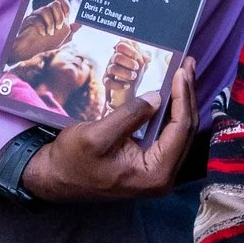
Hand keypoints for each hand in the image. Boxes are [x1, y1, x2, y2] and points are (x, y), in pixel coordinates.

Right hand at [10, 0, 74, 60]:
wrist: (30, 48)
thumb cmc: (46, 43)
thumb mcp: (62, 39)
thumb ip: (71, 31)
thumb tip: (80, 23)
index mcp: (54, 14)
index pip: (61, 0)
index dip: (66, 6)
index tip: (67, 15)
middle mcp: (46, 11)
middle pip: (55, 4)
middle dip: (59, 17)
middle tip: (58, 28)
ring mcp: (37, 14)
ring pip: (46, 9)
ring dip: (50, 24)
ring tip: (49, 34)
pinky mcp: (29, 19)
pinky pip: (36, 19)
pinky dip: (41, 28)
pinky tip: (42, 34)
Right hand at [20, 63, 196, 201]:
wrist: (55, 178)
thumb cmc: (72, 161)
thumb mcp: (97, 135)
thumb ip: (130, 116)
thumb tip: (158, 96)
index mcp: (155, 174)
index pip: (180, 130)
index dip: (182, 98)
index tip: (181, 71)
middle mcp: (163, 175)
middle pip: (185, 130)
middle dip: (187, 95)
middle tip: (188, 64)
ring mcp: (158, 170)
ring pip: (179, 130)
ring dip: (181, 100)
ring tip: (184, 72)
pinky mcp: (150, 162)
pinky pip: (167, 134)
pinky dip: (170, 111)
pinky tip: (171, 91)